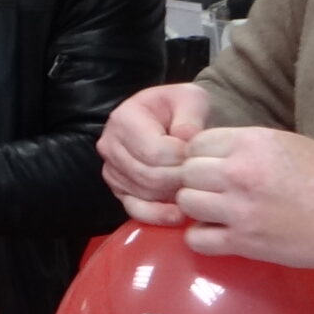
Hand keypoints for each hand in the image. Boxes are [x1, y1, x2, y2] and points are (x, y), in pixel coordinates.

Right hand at [100, 82, 211, 225]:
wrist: (174, 119)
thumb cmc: (183, 108)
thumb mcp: (191, 99)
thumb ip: (190, 117)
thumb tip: (186, 140)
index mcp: (124, 119)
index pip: (153, 151)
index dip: (182, 160)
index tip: (202, 157)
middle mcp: (110, 145)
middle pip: (148, 175)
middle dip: (179, 180)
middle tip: (203, 178)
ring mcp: (112, 169)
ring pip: (144, 194)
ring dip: (173, 195)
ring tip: (195, 188)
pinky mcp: (118, 189)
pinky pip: (135, 209)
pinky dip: (158, 215)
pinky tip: (179, 215)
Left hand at [175, 128, 313, 267]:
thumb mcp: (288, 143)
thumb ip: (247, 146)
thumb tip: (215, 153)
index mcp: (251, 142)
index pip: (197, 144)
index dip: (202, 155)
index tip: (213, 165)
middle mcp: (238, 172)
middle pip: (187, 172)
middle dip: (196, 180)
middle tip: (213, 190)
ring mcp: (238, 209)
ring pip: (187, 203)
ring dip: (197, 207)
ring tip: (215, 211)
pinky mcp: (243, 242)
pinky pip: (197, 239)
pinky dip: (201, 237)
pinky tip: (217, 233)